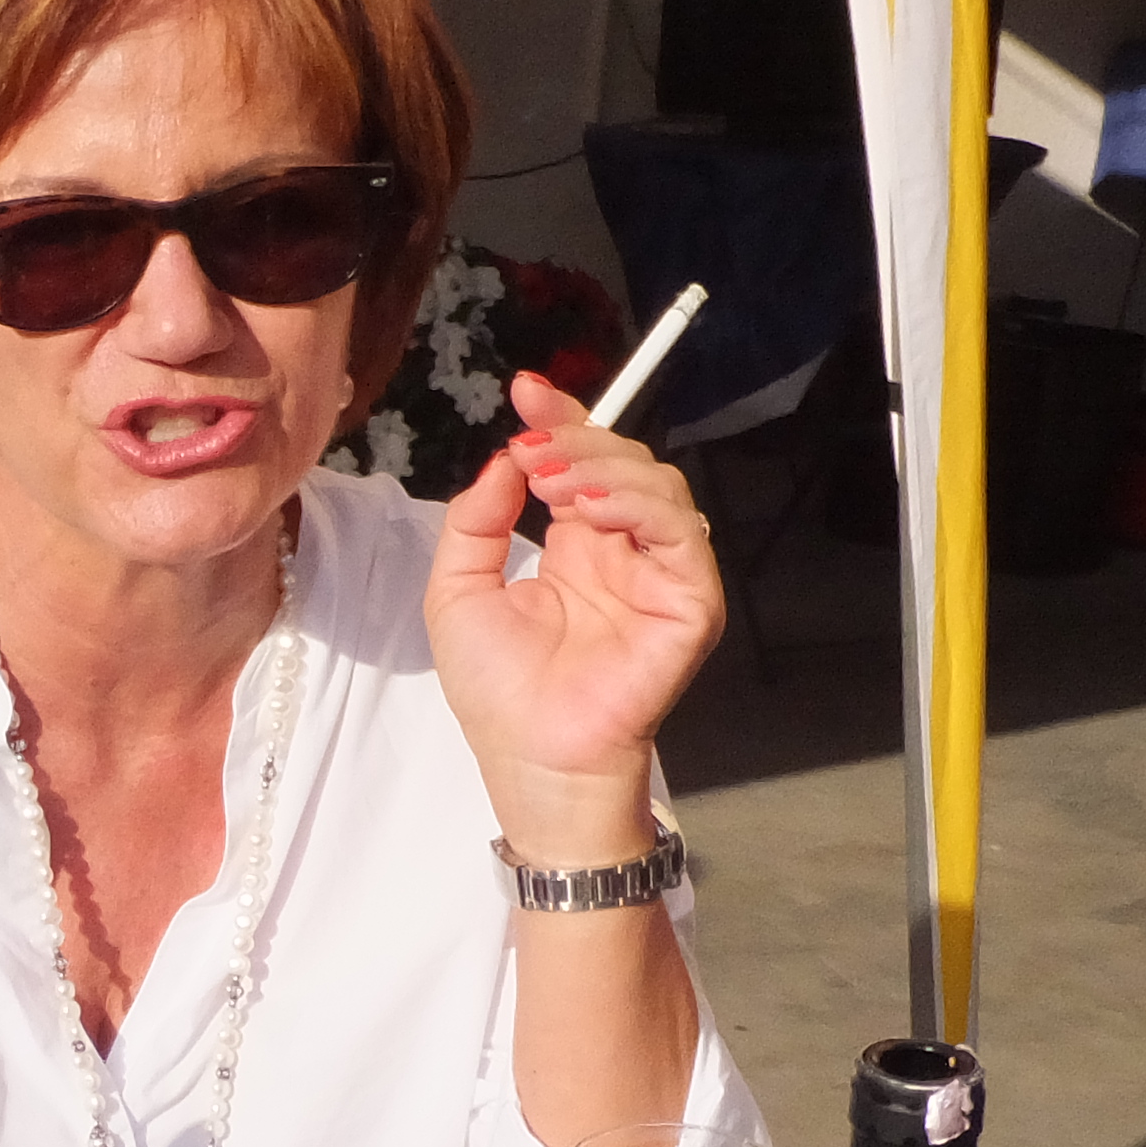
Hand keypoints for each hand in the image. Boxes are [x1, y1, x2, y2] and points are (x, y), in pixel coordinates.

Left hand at [424, 369, 722, 836]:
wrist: (532, 757)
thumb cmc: (496, 689)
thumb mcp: (456, 589)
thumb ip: (475, 521)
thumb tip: (502, 461)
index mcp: (575, 546)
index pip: (580, 464)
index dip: (561, 420)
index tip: (526, 389)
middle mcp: (623, 551)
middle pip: (623, 462)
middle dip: (578, 437)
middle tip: (533, 444)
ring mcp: (659, 573)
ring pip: (657, 485)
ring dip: (603, 466)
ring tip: (552, 480)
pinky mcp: (689, 601)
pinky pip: (680, 533)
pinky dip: (638, 506)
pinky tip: (589, 508)